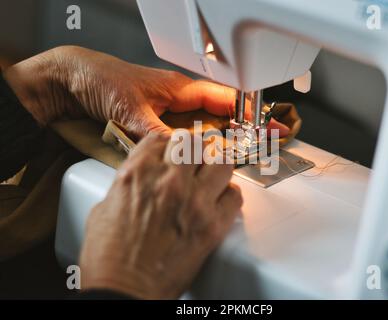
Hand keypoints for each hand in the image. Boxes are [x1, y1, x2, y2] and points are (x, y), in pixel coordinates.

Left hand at [3, 46, 288, 137]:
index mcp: (179, 88)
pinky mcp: (161, 122)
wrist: (73, 80)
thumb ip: (156, 132)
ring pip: (209, 124)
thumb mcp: (130, 109)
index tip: (268, 123)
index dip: (249, 111)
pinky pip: (191, 134)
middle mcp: (180, 99)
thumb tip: (179, 152)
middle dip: (248, 124)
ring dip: (230, 135)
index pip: (224, 98)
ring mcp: (172, 111)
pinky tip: (214, 154)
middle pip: (223, 113)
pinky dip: (207, 143)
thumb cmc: (100, 80)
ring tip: (252, 149)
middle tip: (272, 138)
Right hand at [79, 133, 242, 298]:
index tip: (171, 151)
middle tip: (193, 161)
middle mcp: (169, 181)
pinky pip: (235, 196)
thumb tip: (140, 179)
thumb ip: (125, 185)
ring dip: (215, 167)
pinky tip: (219, 202)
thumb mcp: (103, 209)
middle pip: (193, 143)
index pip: (160, 137)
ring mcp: (195, 201)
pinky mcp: (212, 226)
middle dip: (192, 150)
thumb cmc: (108, 257)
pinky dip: (229, 195)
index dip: (167, 144)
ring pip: (221, 162)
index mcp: (138, 173)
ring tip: (210, 177)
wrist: (124, 291)